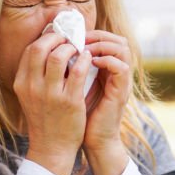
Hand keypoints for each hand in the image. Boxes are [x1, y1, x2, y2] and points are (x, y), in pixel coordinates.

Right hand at [13, 32, 93, 174]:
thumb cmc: (44, 119)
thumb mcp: (31, 96)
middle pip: (40, 47)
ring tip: (78, 49)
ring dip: (71, 47)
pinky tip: (89, 59)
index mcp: (22, 83)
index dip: (45, 38)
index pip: (30, 50)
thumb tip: (48, 48)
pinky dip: (84, 60)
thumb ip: (35, 74)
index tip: (58, 37)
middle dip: (57, 38)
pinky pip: (77, 71)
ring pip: (58, 56)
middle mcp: (32, 87)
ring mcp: (50, 94)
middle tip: (69, 40)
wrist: (51, 147)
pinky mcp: (69, 101)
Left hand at [82, 30, 132, 174]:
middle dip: (98, 35)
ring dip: (102, 44)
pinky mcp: (121, 92)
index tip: (73, 35)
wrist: (93, 141)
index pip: (108, 39)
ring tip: (84, 48)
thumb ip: (69, 70)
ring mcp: (121, 82)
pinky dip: (106, 61)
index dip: (92, 33)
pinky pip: (121, 68)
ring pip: (123, 48)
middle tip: (79, 38)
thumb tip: (51, 51)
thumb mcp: (72, 88)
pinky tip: (90, 62)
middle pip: (119, 39)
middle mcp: (116, 73)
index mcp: (106, 70)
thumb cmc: (79, 116)